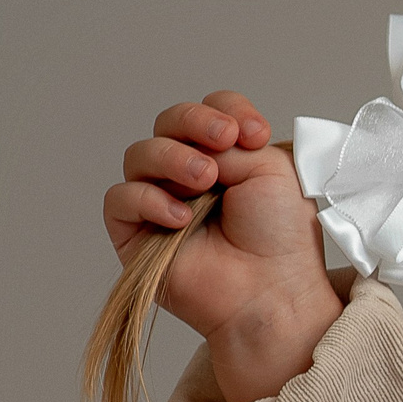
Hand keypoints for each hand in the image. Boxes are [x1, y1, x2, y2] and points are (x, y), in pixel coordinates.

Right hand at [103, 91, 343, 401]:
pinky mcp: (133, 231)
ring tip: (206, 179)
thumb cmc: (281, 237)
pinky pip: (121, 197)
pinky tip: (181, 217)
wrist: (271, 289)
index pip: (210, 111)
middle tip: (224, 140)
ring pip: (140, 154)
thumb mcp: (274, 171)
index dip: (227, 111)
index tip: (256, 134)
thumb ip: (233, 142)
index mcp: (228, 155)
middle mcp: (190, 172)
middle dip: (194, 122)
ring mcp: (159, 199)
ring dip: (173, 158)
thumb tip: (202, 142)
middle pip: (170, 122)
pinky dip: (150, 200)